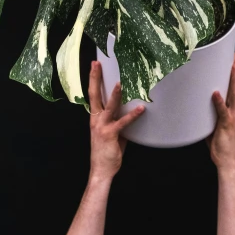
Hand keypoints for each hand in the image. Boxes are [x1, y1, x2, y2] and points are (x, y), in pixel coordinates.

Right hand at [88, 61, 144, 180]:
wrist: (101, 170)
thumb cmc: (107, 150)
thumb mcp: (112, 131)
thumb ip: (118, 119)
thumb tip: (129, 109)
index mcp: (95, 116)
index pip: (93, 94)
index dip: (93, 79)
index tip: (94, 65)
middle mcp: (96, 119)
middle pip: (94, 94)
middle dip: (95, 78)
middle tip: (97, 64)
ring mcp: (102, 126)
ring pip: (108, 106)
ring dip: (114, 94)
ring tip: (120, 83)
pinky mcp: (110, 134)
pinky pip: (123, 122)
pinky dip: (133, 115)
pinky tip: (141, 109)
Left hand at [207, 53, 234, 174]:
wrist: (228, 161)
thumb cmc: (221, 144)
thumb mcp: (216, 123)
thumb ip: (212, 111)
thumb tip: (201, 101)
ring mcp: (233, 117)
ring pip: (234, 94)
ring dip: (232, 79)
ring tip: (231, 66)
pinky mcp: (226, 124)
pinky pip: (222, 111)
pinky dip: (219, 101)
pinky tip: (215, 92)